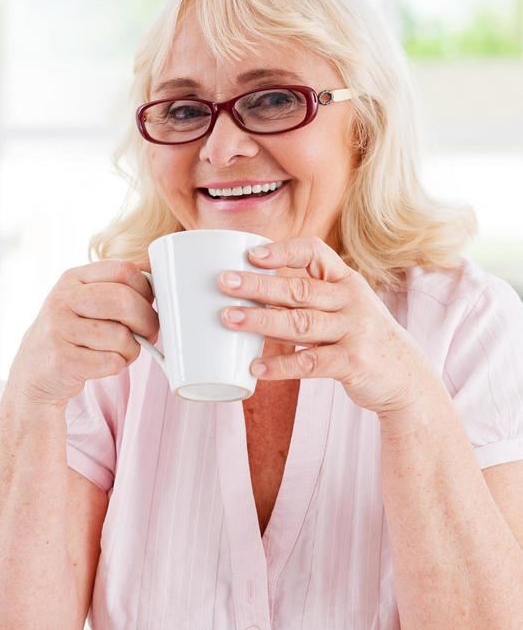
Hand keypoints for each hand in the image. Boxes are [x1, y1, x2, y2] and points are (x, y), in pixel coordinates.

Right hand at [8, 260, 158, 407]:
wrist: (33, 372)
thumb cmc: (71, 335)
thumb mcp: (83, 302)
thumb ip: (115, 291)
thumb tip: (160, 293)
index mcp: (73, 278)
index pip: (124, 270)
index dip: (146, 290)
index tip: (149, 304)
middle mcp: (62, 299)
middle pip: (124, 301)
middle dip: (146, 321)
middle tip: (148, 333)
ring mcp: (59, 329)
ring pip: (121, 336)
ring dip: (131, 349)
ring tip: (119, 351)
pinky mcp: (62, 360)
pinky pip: (112, 362)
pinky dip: (117, 365)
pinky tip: (104, 363)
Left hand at [217, 236, 439, 416]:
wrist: (406, 378)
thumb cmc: (363, 339)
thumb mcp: (346, 308)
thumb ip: (310, 298)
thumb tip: (253, 293)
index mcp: (346, 282)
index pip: (315, 252)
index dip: (283, 251)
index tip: (252, 254)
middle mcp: (351, 301)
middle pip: (298, 289)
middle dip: (258, 285)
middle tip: (224, 282)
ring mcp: (353, 331)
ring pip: (299, 323)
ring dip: (261, 321)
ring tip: (228, 319)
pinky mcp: (352, 362)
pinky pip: (310, 363)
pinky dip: (280, 366)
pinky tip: (256, 367)